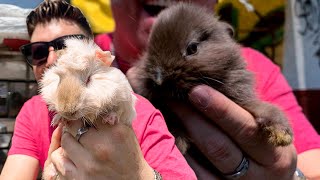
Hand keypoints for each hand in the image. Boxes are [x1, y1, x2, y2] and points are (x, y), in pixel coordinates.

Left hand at [47, 119, 153, 179]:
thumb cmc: (130, 155)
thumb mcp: (127, 132)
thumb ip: (113, 117)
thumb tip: (97, 103)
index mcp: (115, 133)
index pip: (92, 113)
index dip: (86, 111)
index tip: (83, 110)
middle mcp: (101, 147)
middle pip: (76, 126)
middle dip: (75, 122)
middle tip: (75, 122)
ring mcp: (88, 164)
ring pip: (65, 141)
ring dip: (68, 137)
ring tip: (73, 137)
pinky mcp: (79, 178)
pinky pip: (59, 160)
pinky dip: (61, 153)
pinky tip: (69, 151)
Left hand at [170, 85, 297, 179]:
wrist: (271, 178)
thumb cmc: (266, 144)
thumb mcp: (268, 129)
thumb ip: (248, 111)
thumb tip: (208, 84)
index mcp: (275, 155)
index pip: (246, 129)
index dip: (221, 110)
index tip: (197, 90)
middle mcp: (257, 176)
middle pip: (220, 148)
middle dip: (194, 120)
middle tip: (173, 99)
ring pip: (201, 166)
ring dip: (182, 137)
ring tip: (168, 114)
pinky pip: (194, 175)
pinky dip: (181, 155)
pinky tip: (170, 136)